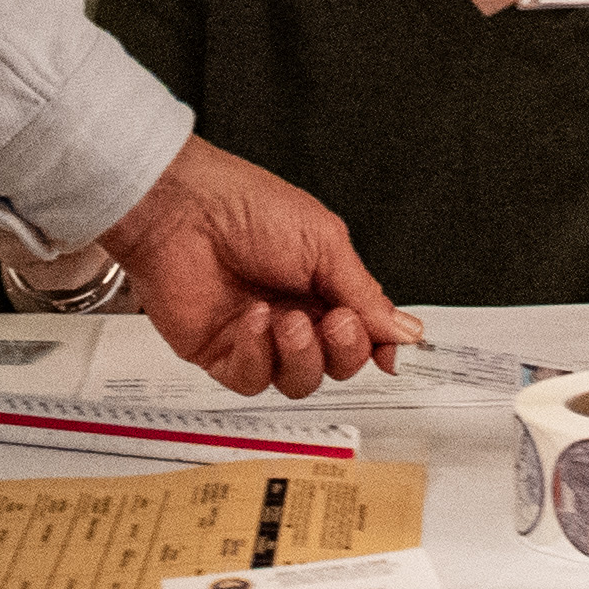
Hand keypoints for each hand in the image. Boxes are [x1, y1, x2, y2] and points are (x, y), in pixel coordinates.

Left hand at [99, 136, 410, 395]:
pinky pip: (252, 380)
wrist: (183, 209)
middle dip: (344, 351)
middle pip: (336, 365)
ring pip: (298, 382)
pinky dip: (258, 354)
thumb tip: (404, 330)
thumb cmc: (248, 206)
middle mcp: (293, 313)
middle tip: (334, 321)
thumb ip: (365, 294)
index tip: (387, 351)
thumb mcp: (325, 242)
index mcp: (323, 284)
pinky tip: (252, 319)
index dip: (376, 346)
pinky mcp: (221, 353)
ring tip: (288, 320)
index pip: (362, 333)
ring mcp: (258, 337)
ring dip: (301, 356)